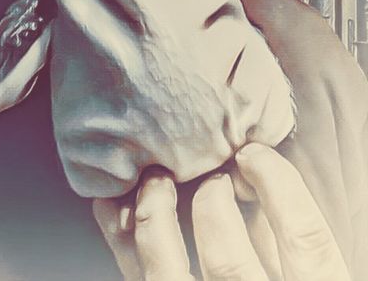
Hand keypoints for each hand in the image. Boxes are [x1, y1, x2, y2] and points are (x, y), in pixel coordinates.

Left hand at [92, 143, 350, 279]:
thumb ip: (288, 245)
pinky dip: (122, 238)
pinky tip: (113, 208)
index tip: (254, 153)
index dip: (279, 184)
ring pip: (170, 272)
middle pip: (229, 259)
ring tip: (155, 180)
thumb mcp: (308, 277)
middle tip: (204, 168)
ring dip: (156, 216)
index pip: (304, 238)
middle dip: (211, 200)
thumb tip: (254, 180)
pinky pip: (137, 278)